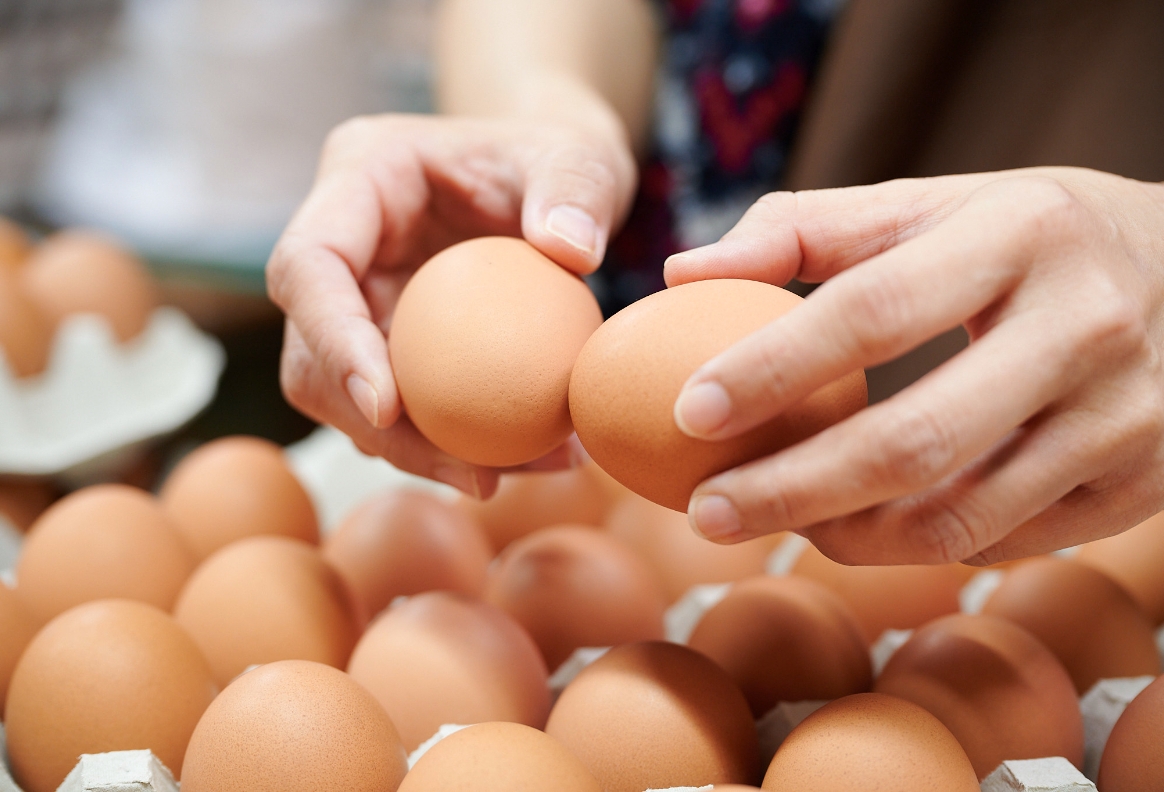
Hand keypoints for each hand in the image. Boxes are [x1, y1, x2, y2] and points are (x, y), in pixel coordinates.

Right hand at [267, 114, 635, 495]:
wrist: (556, 185)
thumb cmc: (559, 159)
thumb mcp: (579, 158)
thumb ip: (576, 190)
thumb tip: (571, 252)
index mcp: (360, 176)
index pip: (309, 264)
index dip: (332, 340)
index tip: (387, 407)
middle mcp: (344, 244)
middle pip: (311, 351)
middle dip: (377, 428)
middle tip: (470, 474)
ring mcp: (360, 298)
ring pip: (346, 397)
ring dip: (415, 452)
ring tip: (504, 478)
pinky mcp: (390, 342)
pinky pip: (400, 408)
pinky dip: (447, 444)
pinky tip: (518, 465)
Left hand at [664, 167, 1163, 564]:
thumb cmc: (1033, 238)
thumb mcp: (938, 204)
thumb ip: (809, 227)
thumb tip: (683, 269)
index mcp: (1022, 236)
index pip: (875, 310)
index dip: (773, 369)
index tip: (690, 411)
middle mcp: (1083, 329)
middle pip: (912, 442)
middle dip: (789, 490)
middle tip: (703, 512)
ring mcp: (1122, 419)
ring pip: (956, 521)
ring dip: (841, 537)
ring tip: (767, 522)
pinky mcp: (1136, 488)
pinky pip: (1000, 544)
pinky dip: (910, 548)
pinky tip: (853, 528)